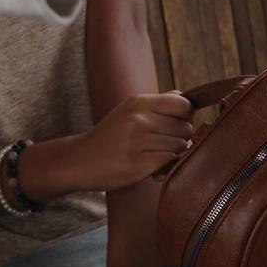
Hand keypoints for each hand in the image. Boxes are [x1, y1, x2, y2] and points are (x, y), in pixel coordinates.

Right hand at [71, 92, 193, 191]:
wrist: (80, 160)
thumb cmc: (109, 137)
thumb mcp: (128, 111)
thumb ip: (157, 104)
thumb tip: (184, 97)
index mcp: (137, 102)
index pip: (182, 104)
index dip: (186, 117)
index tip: (176, 126)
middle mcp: (137, 118)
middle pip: (184, 127)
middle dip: (181, 138)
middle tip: (164, 146)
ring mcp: (136, 140)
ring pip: (179, 145)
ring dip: (173, 154)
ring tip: (156, 156)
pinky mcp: (137, 163)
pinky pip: (169, 161)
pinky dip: (166, 167)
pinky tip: (153, 169)